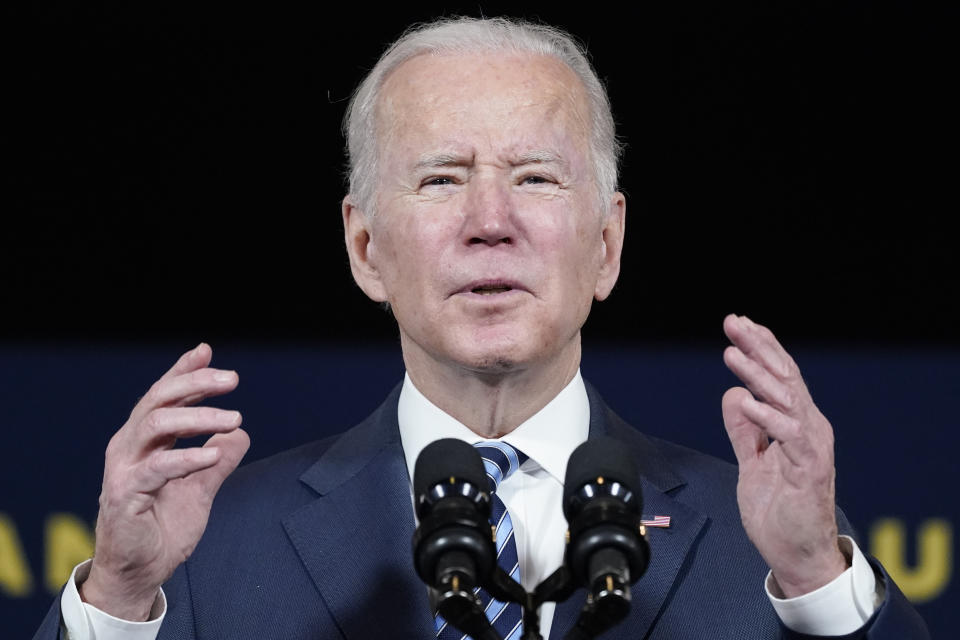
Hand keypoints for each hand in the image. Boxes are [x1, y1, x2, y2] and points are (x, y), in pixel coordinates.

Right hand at [80, 343, 249, 619]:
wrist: (140, 573)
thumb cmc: (163, 528)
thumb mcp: (201, 488)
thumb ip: (219, 458)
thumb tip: (240, 434)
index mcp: (144, 441)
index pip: (163, 396)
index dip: (184, 371)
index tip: (207, 351)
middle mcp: (129, 448)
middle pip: (158, 400)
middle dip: (195, 383)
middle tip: (232, 379)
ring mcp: (124, 470)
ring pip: (156, 425)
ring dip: (198, 417)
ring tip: (234, 419)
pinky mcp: (125, 495)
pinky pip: (157, 468)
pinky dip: (187, 458)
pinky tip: (213, 456)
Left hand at [721, 314, 846, 597]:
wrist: (798, 556)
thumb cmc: (779, 511)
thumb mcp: (753, 463)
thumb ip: (744, 430)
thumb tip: (732, 395)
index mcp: (796, 424)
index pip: (779, 377)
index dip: (760, 348)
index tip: (738, 323)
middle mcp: (809, 428)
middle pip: (784, 377)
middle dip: (758, 347)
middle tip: (733, 321)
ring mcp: (812, 447)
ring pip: (786, 399)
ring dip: (757, 374)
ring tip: (731, 352)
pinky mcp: (810, 470)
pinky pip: (789, 434)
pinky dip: (767, 415)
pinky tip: (746, 400)